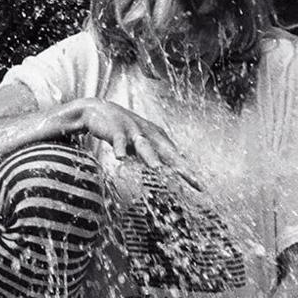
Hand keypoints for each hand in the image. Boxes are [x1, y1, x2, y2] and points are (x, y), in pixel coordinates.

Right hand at [74, 99, 202, 190]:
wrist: (98, 110)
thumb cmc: (123, 130)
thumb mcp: (141, 144)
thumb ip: (153, 156)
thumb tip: (168, 171)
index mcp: (157, 138)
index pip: (176, 158)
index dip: (187, 173)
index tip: (199, 187)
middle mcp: (149, 134)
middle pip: (167, 152)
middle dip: (180, 166)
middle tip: (192, 180)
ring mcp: (133, 131)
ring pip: (144, 146)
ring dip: (151, 157)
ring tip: (157, 169)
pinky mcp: (116, 130)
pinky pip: (119, 140)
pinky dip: (120, 148)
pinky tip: (120, 157)